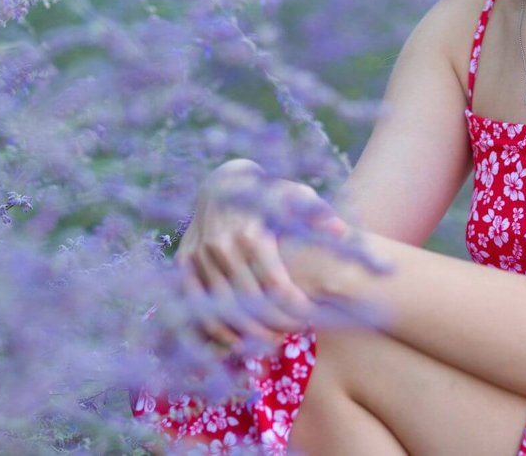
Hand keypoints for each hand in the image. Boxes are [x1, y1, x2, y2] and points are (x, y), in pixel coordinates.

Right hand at [176, 161, 321, 352]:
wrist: (222, 182)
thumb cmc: (268, 194)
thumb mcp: (296, 195)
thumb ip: (317, 214)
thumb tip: (340, 230)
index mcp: (252, 234)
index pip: (276, 287)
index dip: (295, 311)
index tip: (311, 319)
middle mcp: (222, 247)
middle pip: (250, 304)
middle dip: (276, 326)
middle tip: (295, 333)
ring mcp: (200, 256)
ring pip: (222, 310)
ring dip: (247, 334)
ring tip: (271, 342)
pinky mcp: (185, 262)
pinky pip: (196, 306)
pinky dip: (215, 329)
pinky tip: (236, 342)